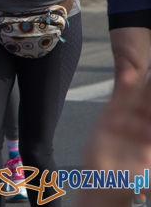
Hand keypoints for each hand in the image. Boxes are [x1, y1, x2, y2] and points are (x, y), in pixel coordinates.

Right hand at [75, 77, 150, 206]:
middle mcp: (141, 126)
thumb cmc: (135, 180)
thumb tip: (149, 126)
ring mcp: (124, 121)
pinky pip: (117, 101)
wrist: (106, 186)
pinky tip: (130, 77)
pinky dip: (123, 89)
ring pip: (136, 98)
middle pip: (149, 103)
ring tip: (148, 67)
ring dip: (143, 84)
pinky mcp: (107, 119)